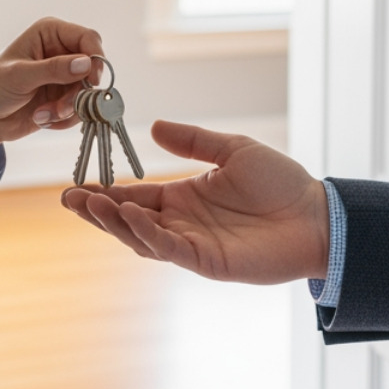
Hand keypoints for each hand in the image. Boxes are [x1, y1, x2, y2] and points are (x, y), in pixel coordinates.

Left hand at [0, 17, 104, 165]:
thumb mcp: (19, 76)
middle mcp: (62, 51)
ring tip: (43, 115)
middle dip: (79, 92)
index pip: (88, 38)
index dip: (95, 58)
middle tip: (61, 108)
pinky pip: (82, 109)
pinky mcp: (66, 97)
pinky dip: (65, 119)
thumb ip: (53, 69)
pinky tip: (43, 119)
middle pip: (94, 68)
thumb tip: (86, 64)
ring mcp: (65, 76)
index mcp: (50, 33)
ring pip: (89, 92)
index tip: (92, 81)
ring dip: (68, 109)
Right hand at [60, 120, 329, 283]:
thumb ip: (193, 141)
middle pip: (128, 220)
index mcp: (183, 198)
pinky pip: (171, 250)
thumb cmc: (280, 183)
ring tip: (93, 204)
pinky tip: (133, 215)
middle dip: (98, 211)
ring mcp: (193, 244)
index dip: (105, 192)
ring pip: (142, 238)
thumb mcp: (232, 150)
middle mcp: (182, 223)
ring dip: (116, 222)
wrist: (318, 214)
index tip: (75, 186)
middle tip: (70, 199)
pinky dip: (149, 235)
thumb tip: (153, 126)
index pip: (134, 195)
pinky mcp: (209, 261)